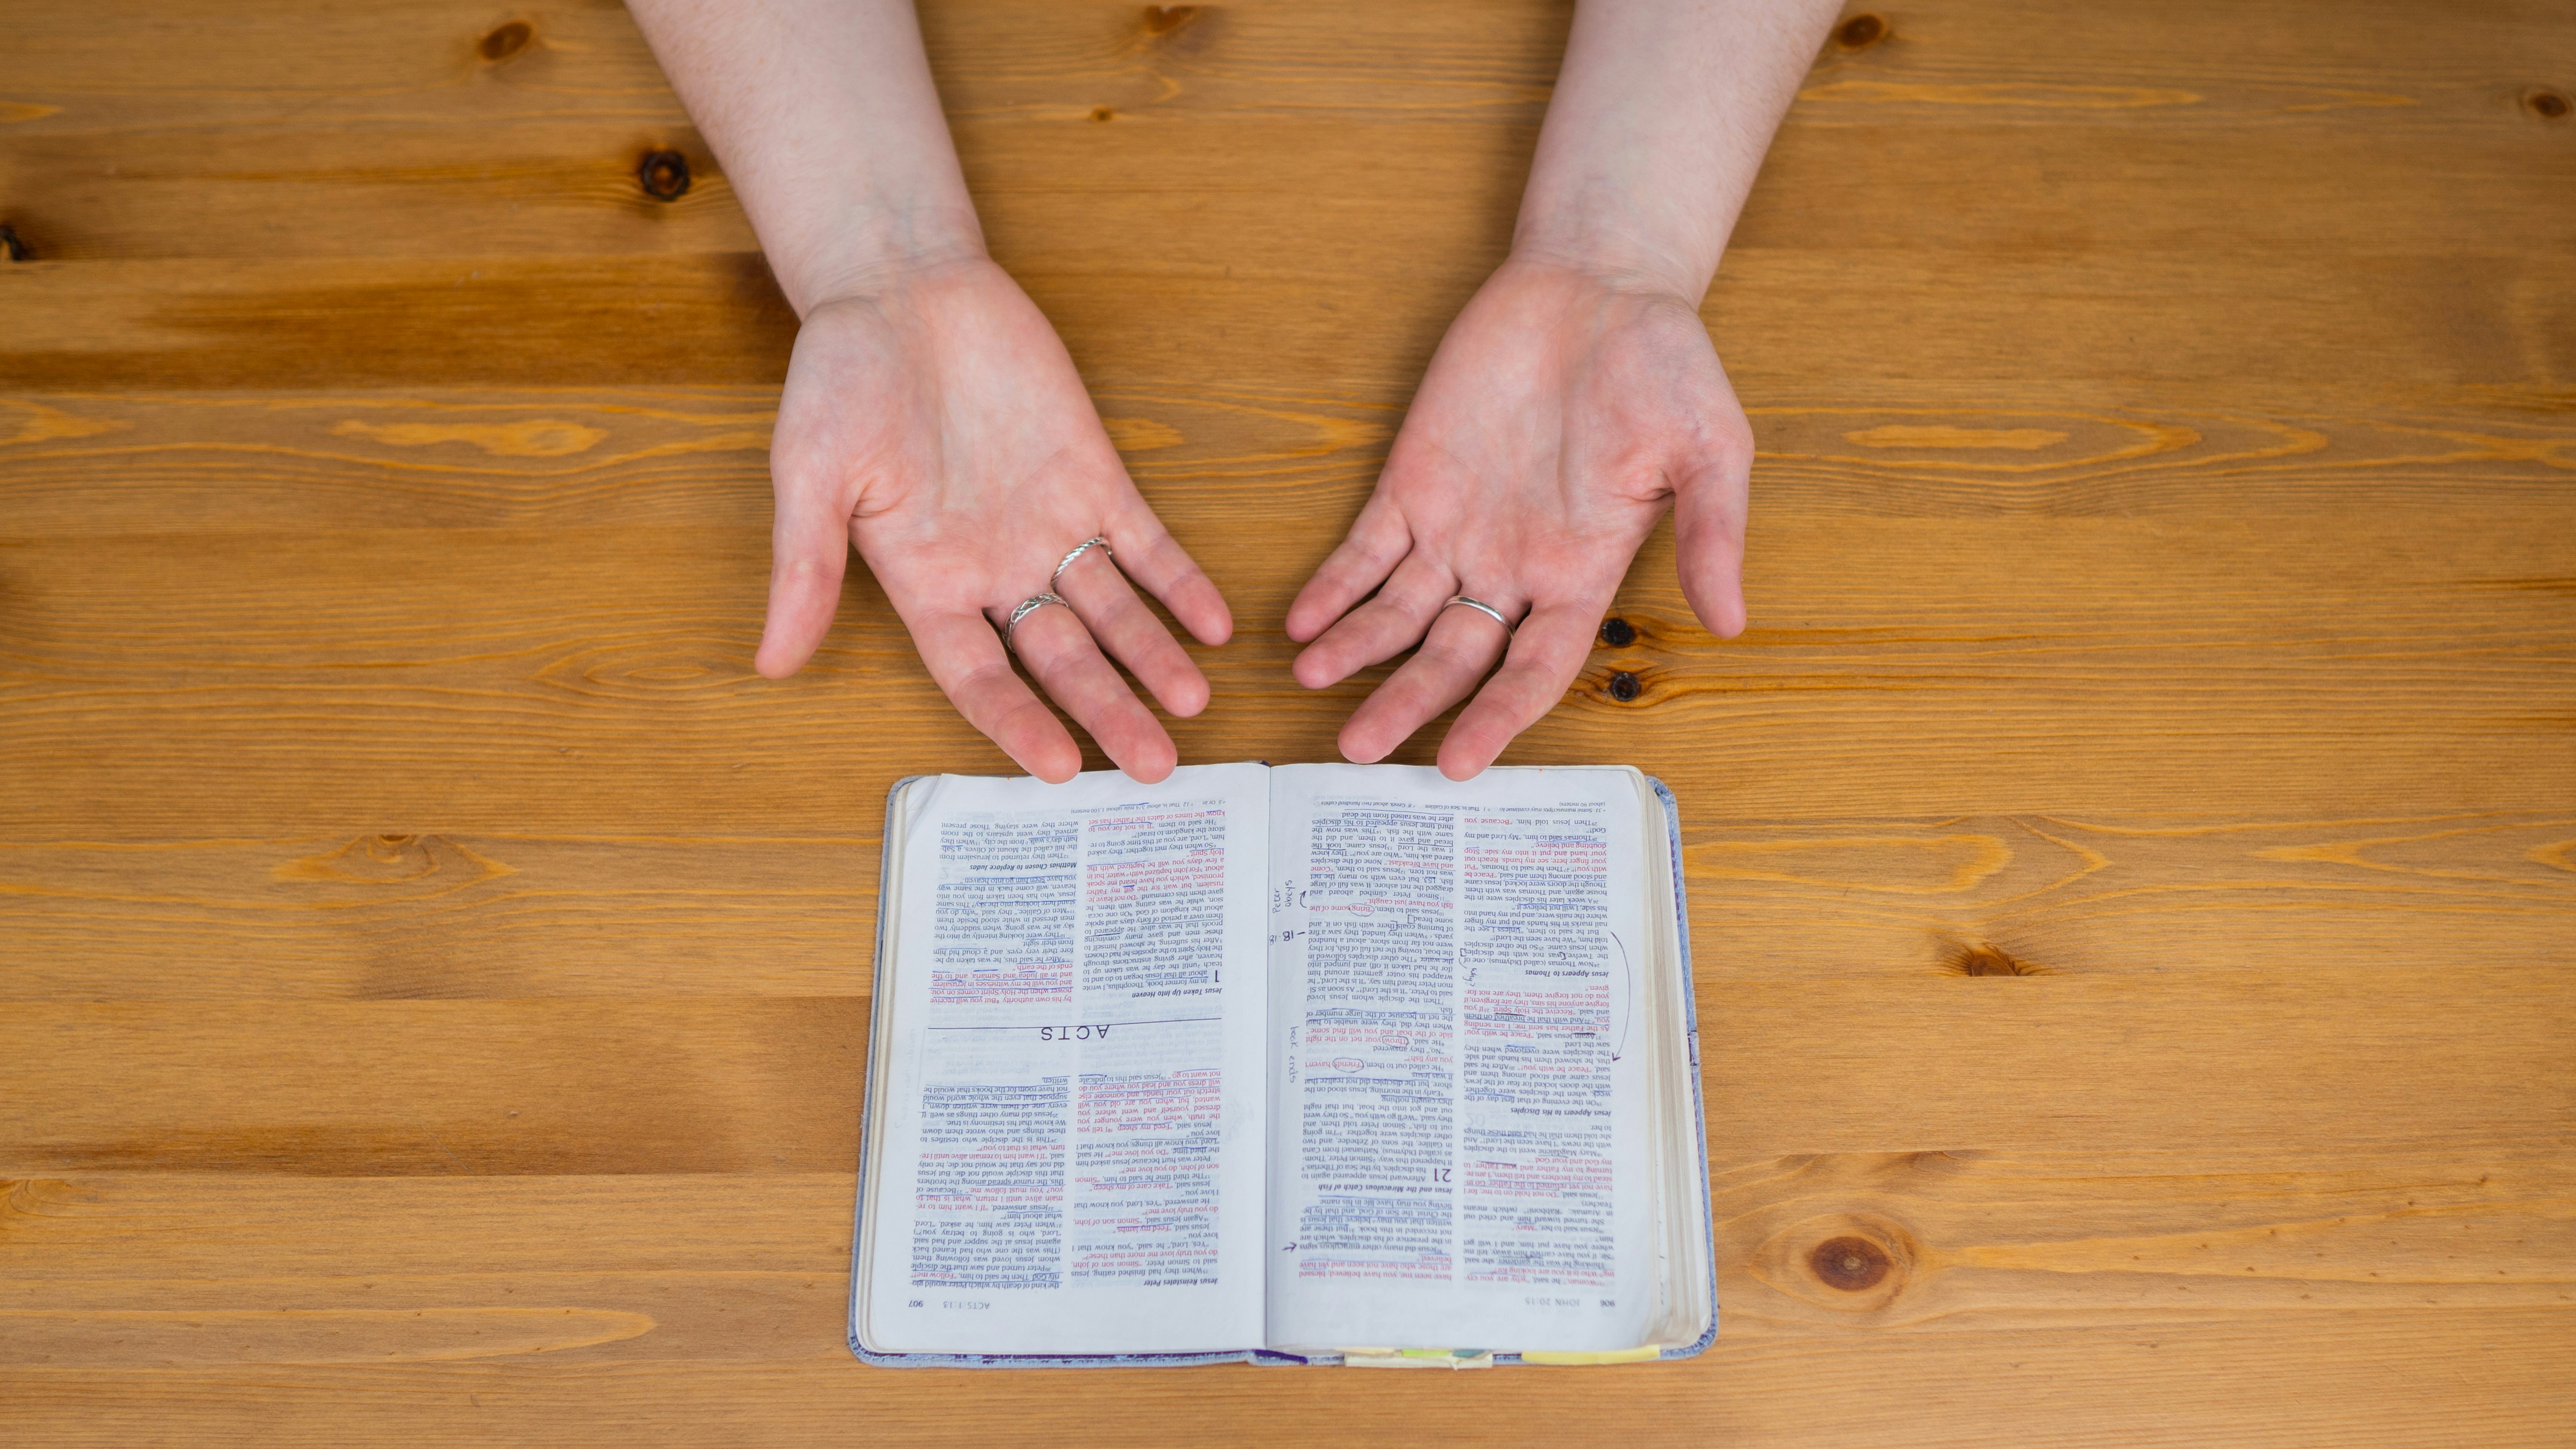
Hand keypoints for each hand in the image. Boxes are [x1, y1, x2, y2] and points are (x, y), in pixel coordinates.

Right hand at [757, 256, 1232, 783]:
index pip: (979, 675)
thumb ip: (805, 568)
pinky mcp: (1091, 473)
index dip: (1018, 723)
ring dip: (1153, 657)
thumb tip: (771, 663)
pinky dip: (1179, 582)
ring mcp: (1047, 523)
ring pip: (1111, 611)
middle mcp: (993, 568)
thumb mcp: (809, 472)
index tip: (1059, 768)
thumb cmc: (838, 376)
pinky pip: (1144, 541)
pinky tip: (1214, 625)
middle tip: (1157, 766)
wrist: (900, 284)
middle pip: (1060, 659)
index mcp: (926, 582)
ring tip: (1195, 703)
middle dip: (1108, 711)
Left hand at [1285, 256, 1752, 778]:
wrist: (1599, 284)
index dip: (1497, 717)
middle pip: (1453, 656)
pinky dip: (1333, 585)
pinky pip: (1365, 548)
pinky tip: (1302, 621)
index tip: (1459, 762)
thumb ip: (1715, 534)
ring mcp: (1459, 527)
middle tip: (1358, 749)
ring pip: (1398, 613)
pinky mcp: (1414, 480)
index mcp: (1582, 573)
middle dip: (1407, 702)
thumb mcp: (1712, 446)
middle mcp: (1515, 566)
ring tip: (1311, 683)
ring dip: (1356, 651)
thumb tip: (1732, 622)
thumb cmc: (1666, 364)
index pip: (1533, 668)